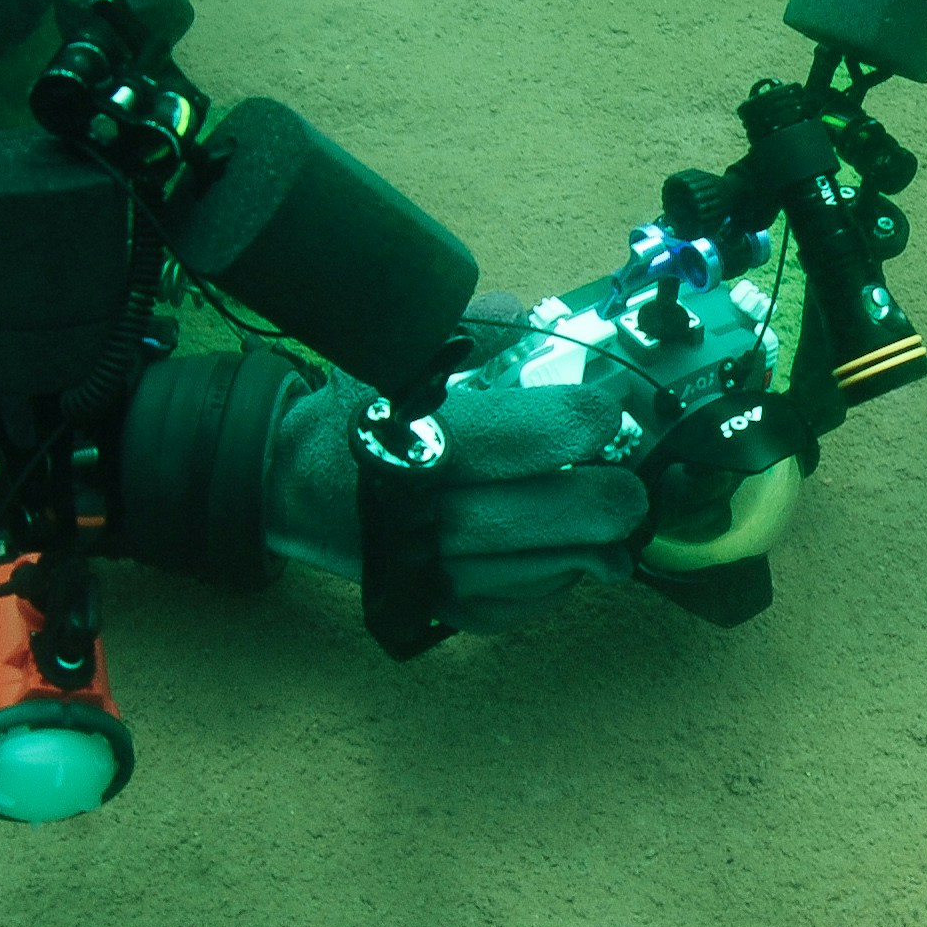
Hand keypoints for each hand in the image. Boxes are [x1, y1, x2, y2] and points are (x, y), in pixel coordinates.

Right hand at [262, 297, 649, 630]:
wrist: (296, 487)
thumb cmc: (360, 417)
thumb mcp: (398, 359)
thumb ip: (472, 337)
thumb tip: (529, 318)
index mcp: (429, 439)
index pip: (546, 435)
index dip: (593, 418)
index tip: (606, 409)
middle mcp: (435, 514)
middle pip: (569, 515)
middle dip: (616, 496)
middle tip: (629, 480)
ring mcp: (443, 571)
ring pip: (559, 566)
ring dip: (597, 543)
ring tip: (611, 521)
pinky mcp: (450, 608)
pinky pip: (531, 600)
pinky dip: (560, 577)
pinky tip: (566, 553)